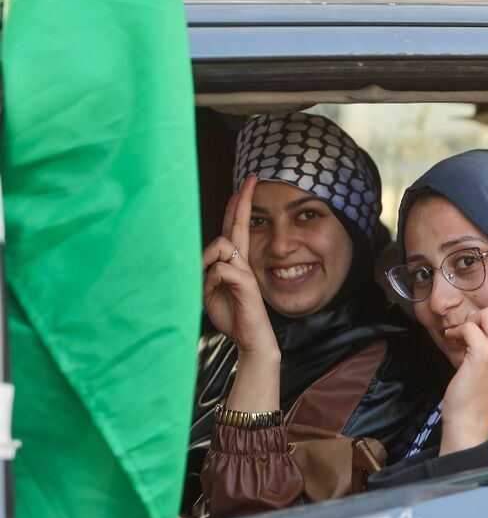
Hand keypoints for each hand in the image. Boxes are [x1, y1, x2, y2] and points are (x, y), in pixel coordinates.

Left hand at [202, 176, 275, 356]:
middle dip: (244, 200)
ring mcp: (246, 270)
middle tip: (251, 179)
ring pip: (221, 245)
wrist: (250, 338)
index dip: (237, 207)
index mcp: (234, 262)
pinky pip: (220, 269)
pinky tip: (213, 293)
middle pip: (238, 224)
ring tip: (208, 283)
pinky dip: (210, 281)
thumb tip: (206, 259)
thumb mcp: (209, 291)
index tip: (243, 187)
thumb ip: (206, 271)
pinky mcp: (246, 282)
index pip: (234, 229)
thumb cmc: (231, 315)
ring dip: (207, 261)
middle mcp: (242, 261)